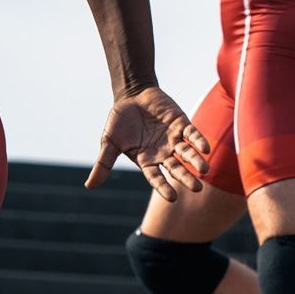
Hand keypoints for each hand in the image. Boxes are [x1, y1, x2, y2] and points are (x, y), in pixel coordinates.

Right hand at [87, 86, 212, 200]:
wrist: (131, 95)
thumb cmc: (120, 121)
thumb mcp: (109, 143)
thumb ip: (103, 164)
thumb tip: (89, 186)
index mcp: (147, 161)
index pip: (157, 178)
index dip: (164, 187)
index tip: (173, 198)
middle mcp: (163, 154)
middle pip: (176, 168)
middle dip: (186, 177)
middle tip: (197, 188)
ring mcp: (173, 140)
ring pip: (187, 153)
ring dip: (196, 161)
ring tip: (205, 170)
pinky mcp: (181, 125)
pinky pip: (192, 135)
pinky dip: (199, 141)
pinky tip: (205, 148)